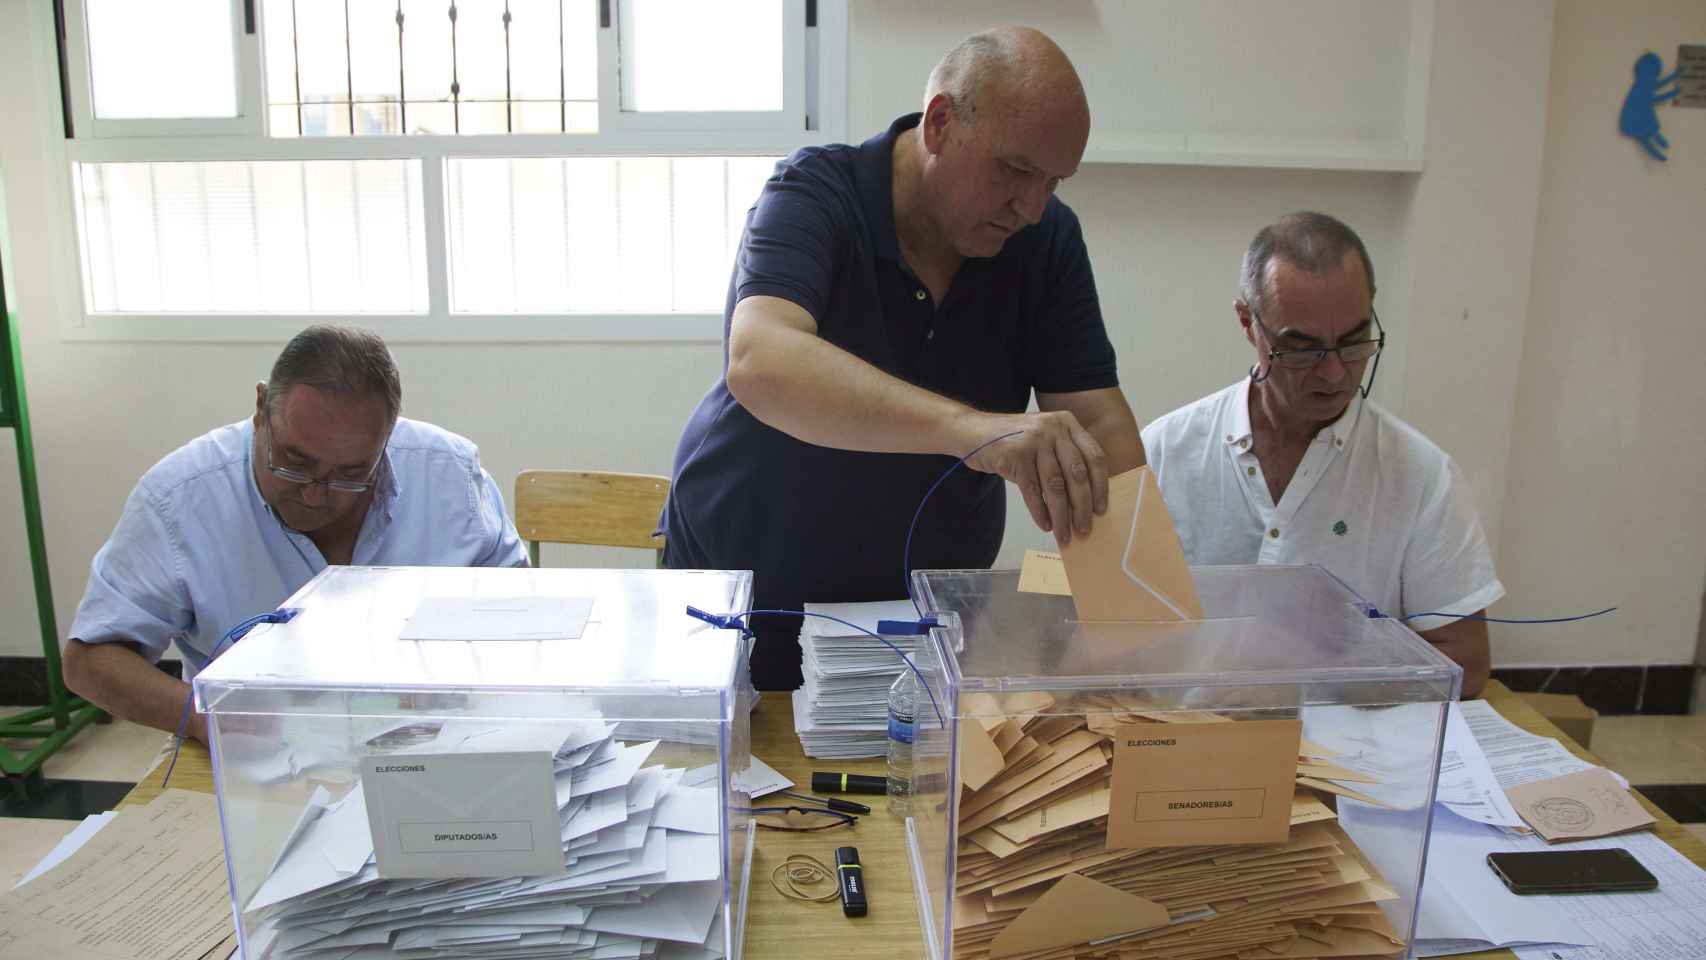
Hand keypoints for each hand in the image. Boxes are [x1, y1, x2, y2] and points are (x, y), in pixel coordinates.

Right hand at [958, 410, 1108, 543]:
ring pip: (1055, 486)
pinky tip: (1045, 525)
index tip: (1101, 510)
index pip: (1094, 457)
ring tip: (1064, 534)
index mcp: (1067, 423)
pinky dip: (1039, 511)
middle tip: (1084, 530)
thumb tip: (1086, 500)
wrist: (973, 432)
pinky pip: (1032, 490)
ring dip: (1061, 515)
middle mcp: (1053, 429)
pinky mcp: (1014, 456)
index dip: (1100, 486)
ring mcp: (1033, 441)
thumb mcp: (1045, 440)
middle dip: (1082, 507)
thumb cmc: (1013, 442)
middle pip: (1077, 474)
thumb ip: (1065, 458)